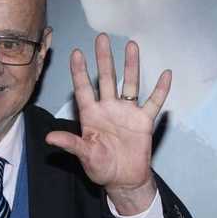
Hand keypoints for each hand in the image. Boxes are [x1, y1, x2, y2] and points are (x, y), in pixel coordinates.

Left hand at [45, 35, 169, 211]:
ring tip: (132, 45)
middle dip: (104, 58)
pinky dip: (160, 89)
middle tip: (102, 38)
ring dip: (131, 65)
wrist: (123, 179)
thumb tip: (50, 139)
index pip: (83, 89)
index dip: (79, 71)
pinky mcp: (144, 121)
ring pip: (129, 84)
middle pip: (106, 79)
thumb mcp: (84, 155)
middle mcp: (108, 109)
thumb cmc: (100, 168)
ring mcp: (127, 113)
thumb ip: (70, 144)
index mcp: (91, 115)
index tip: (76, 53)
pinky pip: (153, 102)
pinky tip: (166, 74)